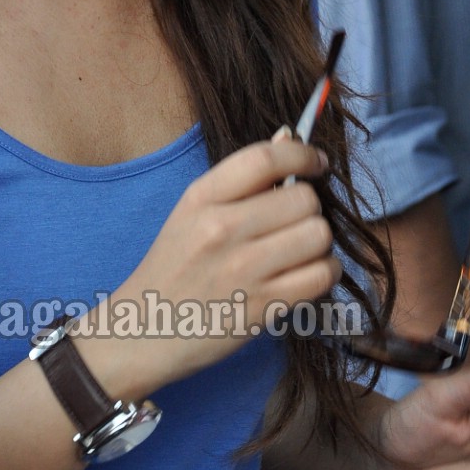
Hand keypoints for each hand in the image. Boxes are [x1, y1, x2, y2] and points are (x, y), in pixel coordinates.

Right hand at [77, 135, 340, 392]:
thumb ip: (241, 179)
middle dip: (310, 209)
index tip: (317, 164)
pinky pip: (322, 275)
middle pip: (303, 199)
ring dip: (319, 243)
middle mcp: (221, 228)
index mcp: (202, 197)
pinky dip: (325, 273)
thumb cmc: (173, 268)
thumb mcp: (192, 212)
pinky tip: (307, 274)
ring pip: (319, 235)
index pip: (265, 158)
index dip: (303, 154)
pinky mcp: (262, 307)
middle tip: (294, 223)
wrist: (144, 330)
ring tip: (301, 251)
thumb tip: (288, 139)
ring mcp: (243, 269)